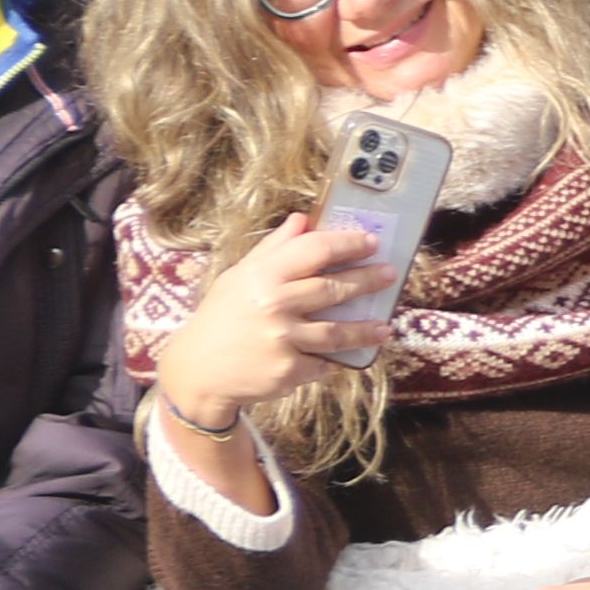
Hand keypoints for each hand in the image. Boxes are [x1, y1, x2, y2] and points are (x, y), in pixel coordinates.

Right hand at [157, 211, 399, 429]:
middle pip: (332, 289)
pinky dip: (331, 360)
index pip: (313, 250)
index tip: (371, 241)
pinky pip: (322, 363)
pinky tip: (342, 358)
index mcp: (261, 276)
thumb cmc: (223, 318)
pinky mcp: (289, 369)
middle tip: (390, 274)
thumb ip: (273, 249)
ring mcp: (282, 338)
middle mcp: (272, 304)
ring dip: (366, 330)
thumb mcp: (239, 278)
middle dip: (367, 280)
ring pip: (337, 332)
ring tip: (385, 327)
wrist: (199, 369)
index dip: (347, 244)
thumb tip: (302, 220)